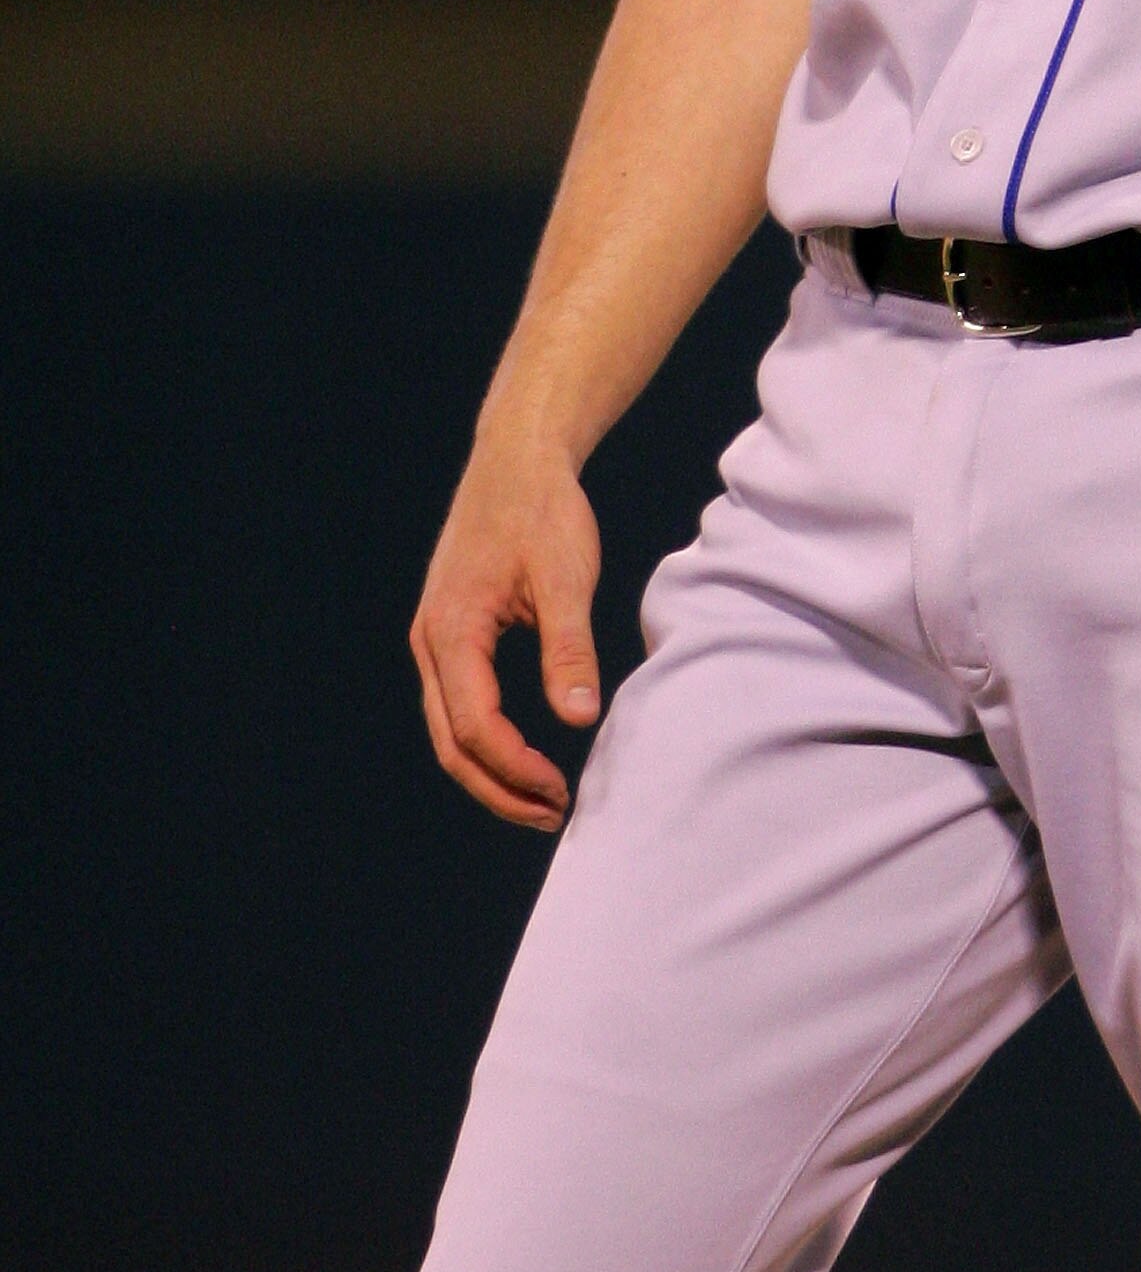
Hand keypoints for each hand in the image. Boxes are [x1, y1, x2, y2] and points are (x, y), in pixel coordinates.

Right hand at [410, 437, 603, 827]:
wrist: (517, 459)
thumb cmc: (542, 509)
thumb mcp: (565, 577)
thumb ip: (569, 648)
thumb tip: (579, 717)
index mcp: (452, 630)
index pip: (474, 726)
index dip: (515, 769)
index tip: (560, 791)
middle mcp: (431, 640)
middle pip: (451, 741)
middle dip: (499, 787)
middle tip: (553, 813)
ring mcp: (435, 636)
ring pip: (450, 727)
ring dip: (491, 770)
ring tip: (542, 796)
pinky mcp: (450, 631)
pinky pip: (457, 702)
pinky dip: (486, 738)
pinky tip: (524, 751)